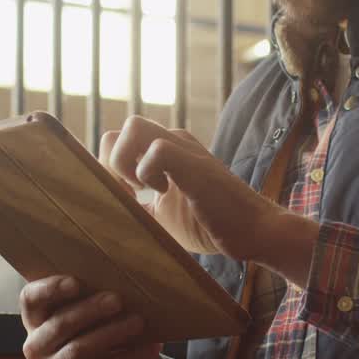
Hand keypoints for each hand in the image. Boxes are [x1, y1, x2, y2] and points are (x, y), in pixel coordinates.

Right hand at [19, 275, 161, 358]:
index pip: (30, 298)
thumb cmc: (100, 331)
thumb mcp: (93, 313)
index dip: (49, 289)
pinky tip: (150, 347)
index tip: (76, 282)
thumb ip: (94, 296)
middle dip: (90, 310)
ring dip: (111, 333)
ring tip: (138, 322)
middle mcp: (34, 346)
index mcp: (35, 318)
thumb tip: (121, 279)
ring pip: (78, 350)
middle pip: (59, 324)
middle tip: (117, 300)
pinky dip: (128, 358)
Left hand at [98, 116, 320, 285]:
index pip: (117, 142)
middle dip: (110, 166)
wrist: (255, 231)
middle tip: (128, 196)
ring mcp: (184, 148)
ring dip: (124, 163)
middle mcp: (172, 141)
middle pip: (118, 130)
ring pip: (132, 127)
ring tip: (141, 191)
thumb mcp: (162, 216)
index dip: (108, 171)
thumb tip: (103, 210)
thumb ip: (137, 205)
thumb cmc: (211, 224)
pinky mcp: (194, 163)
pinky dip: (147, 174)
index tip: (122, 200)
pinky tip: (162, 194)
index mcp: (164, 151)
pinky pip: (156, 149)